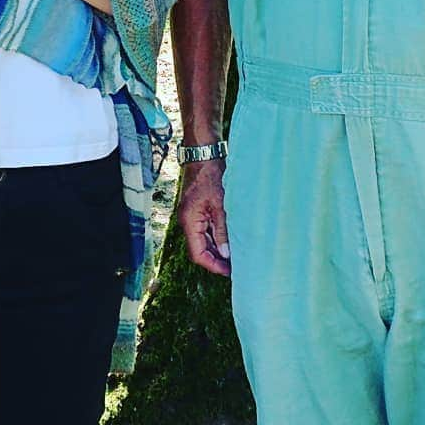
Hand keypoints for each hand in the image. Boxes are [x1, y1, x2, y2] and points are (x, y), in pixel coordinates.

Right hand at [177, 159, 230, 276]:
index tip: (229, 272)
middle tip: (237, 267)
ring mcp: (192, 215)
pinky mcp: (198, 209)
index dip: (213, 265)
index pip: (198, 254)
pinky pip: (206, 229)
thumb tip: (226, 254)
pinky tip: (230, 239)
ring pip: (204, 240)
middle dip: (217, 259)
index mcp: (189, 221)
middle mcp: (188, 221)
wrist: (204, 153)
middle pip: (200, 249)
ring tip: (236, 256)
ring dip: (218, 248)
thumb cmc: (211, 175)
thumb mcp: (220, 204)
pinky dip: (217, 237)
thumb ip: (222, 229)